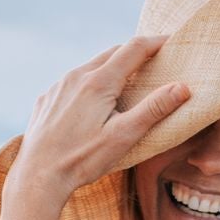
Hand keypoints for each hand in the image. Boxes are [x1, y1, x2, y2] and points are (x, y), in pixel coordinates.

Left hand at [10, 35, 189, 209]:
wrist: (37, 176)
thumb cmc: (83, 159)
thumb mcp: (124, 136)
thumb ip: (153, 109)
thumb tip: (182, 87)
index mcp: (99, 82)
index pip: (134, 49)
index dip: (156, 42)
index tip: (172, 42)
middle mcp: (76, 76)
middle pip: (112, 53)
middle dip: (135, 54)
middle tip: (154, 62)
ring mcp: (58, 86)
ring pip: (91, 67)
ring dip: (111, 69)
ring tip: (126, 84)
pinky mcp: (47, 99)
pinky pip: (72, 83)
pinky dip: (89, 85)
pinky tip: (93, 104)